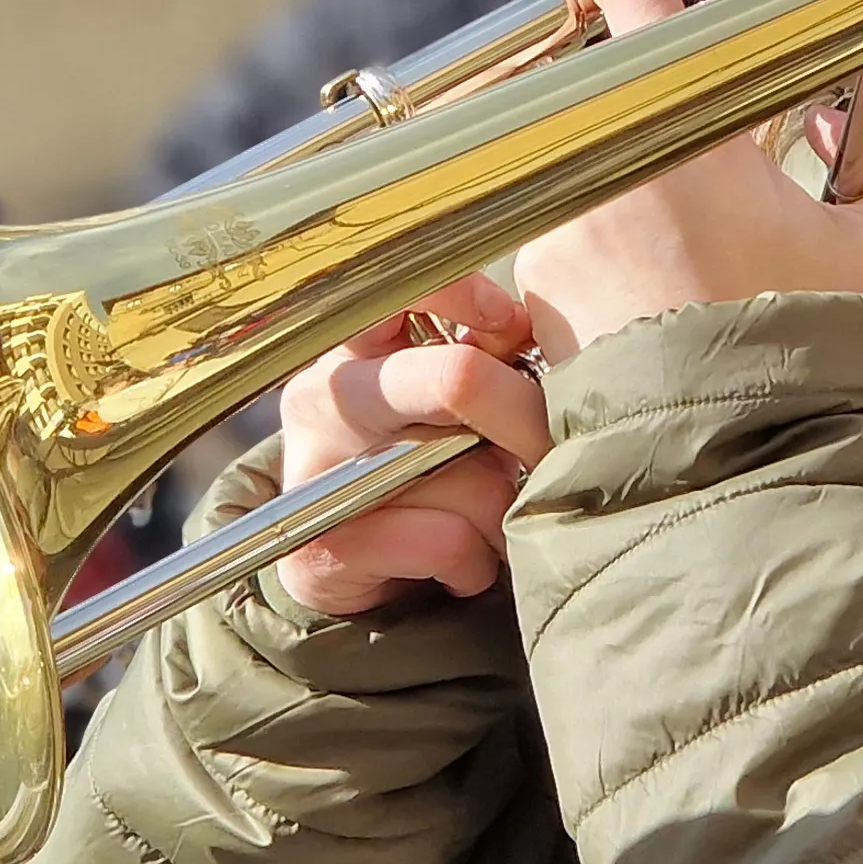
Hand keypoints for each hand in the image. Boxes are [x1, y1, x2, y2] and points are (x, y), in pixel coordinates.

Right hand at [270, 272, 554, 617]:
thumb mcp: (451, 404)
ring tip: (491, 523)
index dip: (467, 296)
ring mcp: (317, 472)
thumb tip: (531, 331)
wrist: (360, 576)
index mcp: (354, 346)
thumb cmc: (426, 473)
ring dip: (502, 511)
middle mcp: (325, 397)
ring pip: (468, 477)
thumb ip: (482, 358)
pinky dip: (474, 561)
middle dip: (523, 418)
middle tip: (545, 447)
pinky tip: (464, 565)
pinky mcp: (325, 545)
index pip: (401, 287)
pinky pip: (444, 540)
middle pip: (454, 380)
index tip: (510, 325)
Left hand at [512, 0, 862, 364]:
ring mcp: (555, 228)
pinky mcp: (534, 294)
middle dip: (622, 104)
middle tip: (665, 134)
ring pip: (572, 173)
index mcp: (677, 120)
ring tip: (678, 248)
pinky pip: (557, 246)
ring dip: (611, 191)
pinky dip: (595, 258)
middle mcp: (598, 161)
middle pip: (588, 88)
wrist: (738, 451)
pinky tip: (652, 299)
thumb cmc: (810, 342)